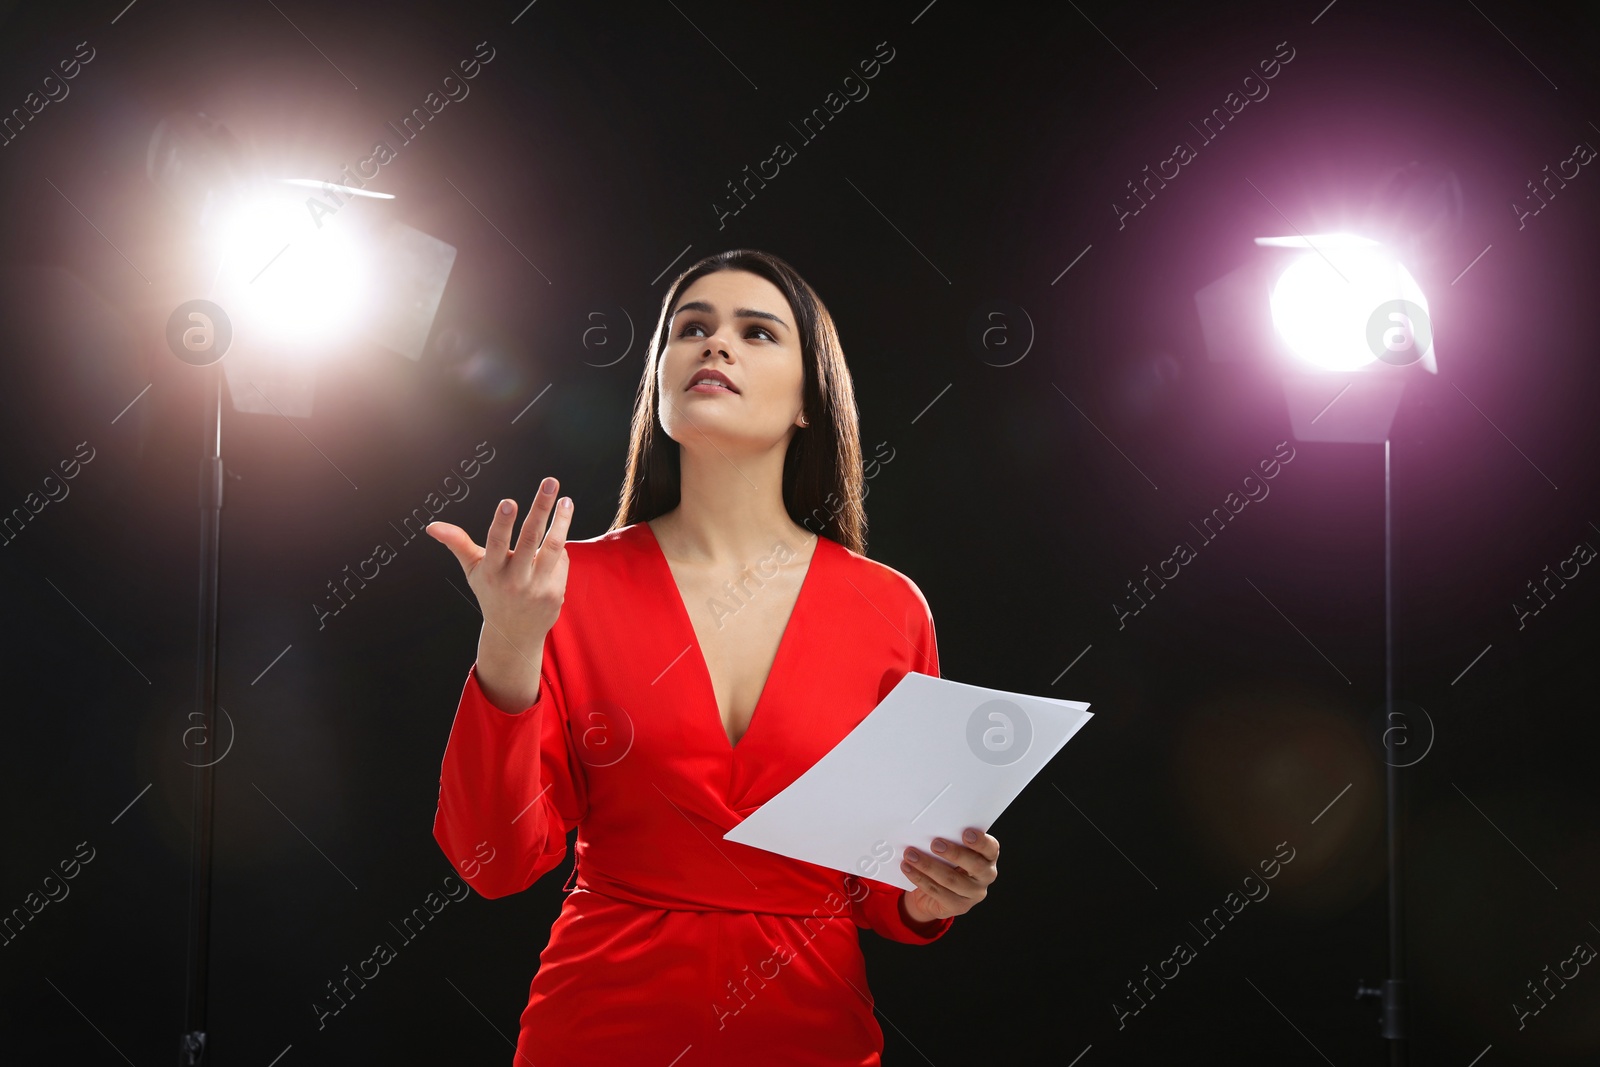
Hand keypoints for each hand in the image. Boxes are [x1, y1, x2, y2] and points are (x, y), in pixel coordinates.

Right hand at [426, 478, 573, 704]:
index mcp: (491, 570)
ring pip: (552, 548)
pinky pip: (560, 562)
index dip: (502, 522)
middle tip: (551, 482)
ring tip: (566, 500)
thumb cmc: (492, 592)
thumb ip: (457, 543)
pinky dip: (558, 549)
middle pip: (529, 539)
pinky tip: (555, 539)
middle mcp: (513, 579)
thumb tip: (432, 526)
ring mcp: (536, 587)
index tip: (509, 501)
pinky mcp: (554, 593)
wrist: (514, 634)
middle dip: (541, 508)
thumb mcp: (473, 570)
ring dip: (561, 522)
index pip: (496, 543)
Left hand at [899, 828, 997, 924]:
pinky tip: (908, 868)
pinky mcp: (959, 906)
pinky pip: (937, 892)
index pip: (991, 848)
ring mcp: (974, 894)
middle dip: (954, 853)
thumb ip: (949, 840)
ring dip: (928, 865)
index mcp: (988, 857)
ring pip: (951, 880)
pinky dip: (919, 878)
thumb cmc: (946, 862)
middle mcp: (986, 876)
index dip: (981, 841)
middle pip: (974, 865)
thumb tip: (930, 829)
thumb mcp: (951, 850)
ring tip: (911, 855)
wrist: (934, 894)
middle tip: (935, 844)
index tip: (966, 833)